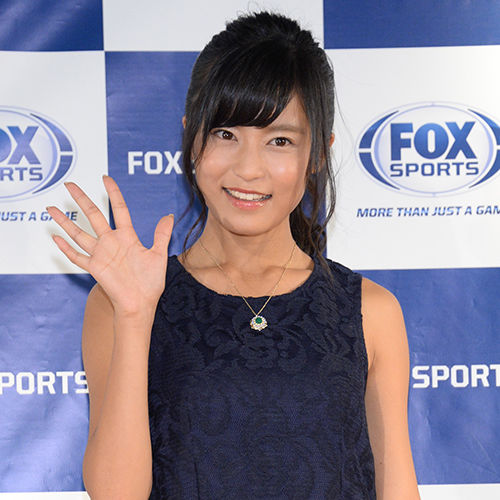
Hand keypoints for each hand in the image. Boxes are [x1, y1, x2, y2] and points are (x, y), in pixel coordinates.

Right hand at [47, 175, 173, 315]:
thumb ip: (161, 235)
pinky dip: (66, 248)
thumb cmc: (150, 282)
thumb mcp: (158, 255)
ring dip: (65, 222)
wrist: (141, 304)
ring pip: (79, 234)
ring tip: (51, 208)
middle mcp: (111, 242)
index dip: (112, 193)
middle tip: (69, 185)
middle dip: (81, 200)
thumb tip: (169, 215)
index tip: (105, 178)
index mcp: (127, 237)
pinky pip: (76, 257)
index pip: (118, 209)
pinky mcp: (94, 268)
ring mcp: (101, 254)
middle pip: (93, 215)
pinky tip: (55, 237)